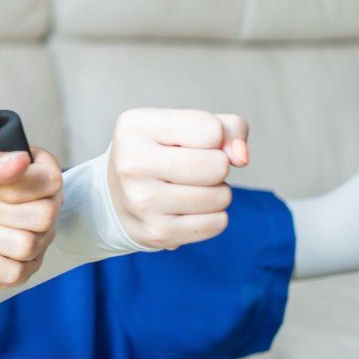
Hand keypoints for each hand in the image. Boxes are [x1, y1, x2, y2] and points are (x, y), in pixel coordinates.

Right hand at [105, 108, 249, 248]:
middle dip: (217, 168)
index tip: (192, 143)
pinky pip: (217, 224)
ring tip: (189, 189)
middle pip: (217, 166)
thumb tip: (241, 157)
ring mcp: (142, 201)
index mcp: (136, 127)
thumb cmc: (160, 154)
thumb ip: (227, 127)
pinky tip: (187, 210)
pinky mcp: (156, 232)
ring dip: (216, 193)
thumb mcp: (185, 126)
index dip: (215, 138)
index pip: (211, 130)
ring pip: (220, 197)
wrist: (117, 198)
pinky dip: (212, 217)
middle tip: (193, 169)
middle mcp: (132, 163)